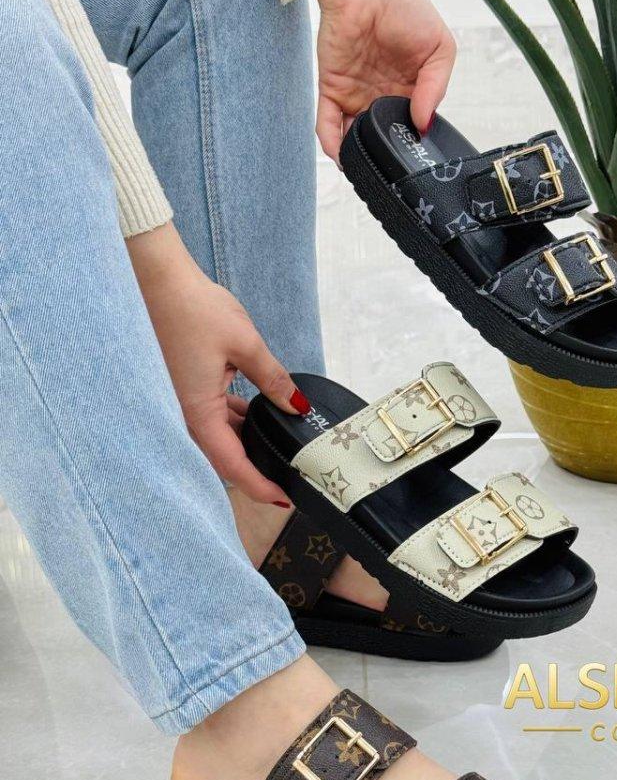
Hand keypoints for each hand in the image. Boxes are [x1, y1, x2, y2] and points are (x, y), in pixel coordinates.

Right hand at [127, 223, 302, 504]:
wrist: (158, 280)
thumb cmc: (193, 308)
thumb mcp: (246, 345)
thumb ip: (274, 380)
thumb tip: (295, 404)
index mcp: (198, 412)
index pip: (232, 465)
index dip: (259, 486)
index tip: (282, 498)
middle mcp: (186, 414)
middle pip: (225, 456)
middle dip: (256, 468)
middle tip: (288, 478)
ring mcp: (182, 402)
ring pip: (219, 436)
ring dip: (246, 442)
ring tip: (278, 447)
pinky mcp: (184, 388)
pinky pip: (211, 415)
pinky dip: (234, 420)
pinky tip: (257, 415)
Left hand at [311, 0, 455, 160]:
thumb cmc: (406, 8)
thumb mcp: (440, 48)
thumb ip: (435, 87)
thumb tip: (424, 123)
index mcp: (409, 91)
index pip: (410, 127)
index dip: (413, 144)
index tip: (416, 159)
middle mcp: (381, 97)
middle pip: (381, 138)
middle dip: (384, 156)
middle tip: (391, 172)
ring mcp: (355, 95)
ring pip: (353, 137)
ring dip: (357, 155)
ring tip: (366, 171)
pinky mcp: (331, 89)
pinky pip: (327, 123)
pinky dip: (331, 142)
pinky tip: (341, 156)